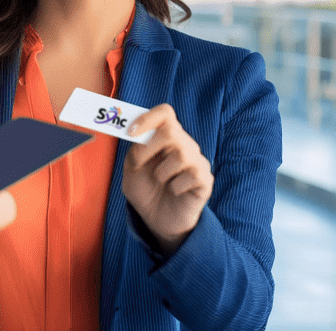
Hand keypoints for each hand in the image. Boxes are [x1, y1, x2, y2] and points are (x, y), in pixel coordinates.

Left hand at [121, 104, 213, 255]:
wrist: (157, 221)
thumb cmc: (146, 191)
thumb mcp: (132, 170)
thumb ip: (134, 152)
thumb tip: (137, 138)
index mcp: (166, 137)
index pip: (164, 113)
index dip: (148, 118)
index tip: (130, 133)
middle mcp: (184, 144)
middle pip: (171, 130)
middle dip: (148, 148)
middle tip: (137, 164)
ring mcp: (196, 161)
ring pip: (181, 154)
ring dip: (162, 172)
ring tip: (160, 182)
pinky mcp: (205, 180)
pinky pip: (192, 175)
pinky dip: (176, 186)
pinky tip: (174, 192)